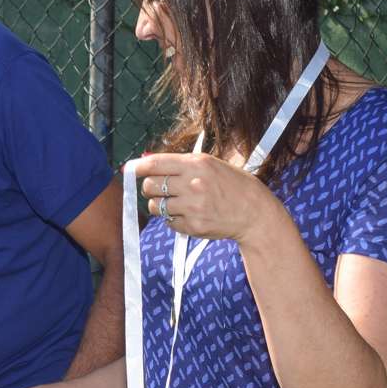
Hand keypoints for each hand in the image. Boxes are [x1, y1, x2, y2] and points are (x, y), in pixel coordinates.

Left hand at [136, 152, 279, 243]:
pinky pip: (168, 222)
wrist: (256, 214)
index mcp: (198, 164)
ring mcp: (193, 207)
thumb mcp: (212, 165)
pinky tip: (188, 215)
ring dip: (159, 204)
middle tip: (158, 189)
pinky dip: (173, 219)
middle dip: (149, 187)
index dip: (138, 166)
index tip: (130, 169)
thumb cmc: (234, 186)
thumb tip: (147, 161)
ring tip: (175, 203)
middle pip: (149, 185)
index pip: (155, 163)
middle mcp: (193, 184)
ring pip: (155, 205)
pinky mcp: (193, 226)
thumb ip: (182, 164)